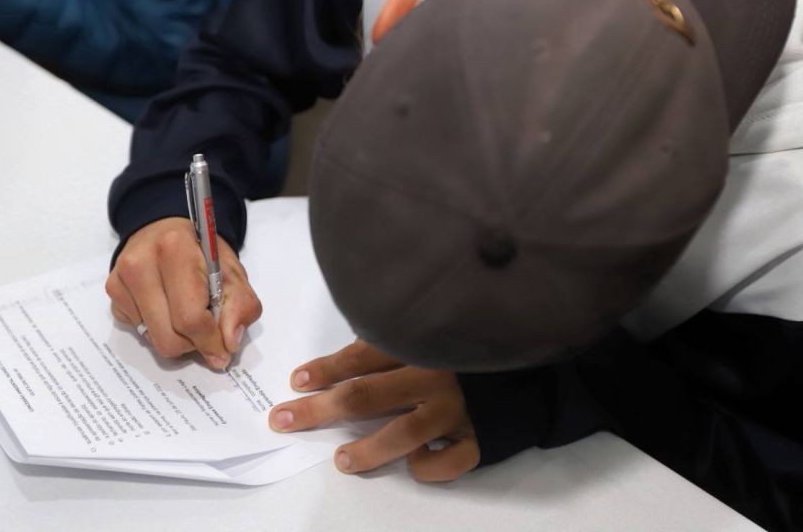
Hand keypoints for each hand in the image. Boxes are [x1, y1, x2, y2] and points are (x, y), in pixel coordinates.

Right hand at [106, 217, 261, 369]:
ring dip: (176, 337)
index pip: (190, 318)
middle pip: (168, 338)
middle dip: (193, 343)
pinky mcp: (112, 291)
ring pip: (152, 340)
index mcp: (175, 250)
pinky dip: (158, 328)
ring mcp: (120, 279)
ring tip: (187, 312)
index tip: (223, 350)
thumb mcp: (234, 273)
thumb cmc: (203, 252)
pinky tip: (167, 306)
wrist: (168, 227)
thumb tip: (228, 344)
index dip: (210, 342)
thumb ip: (241, 307)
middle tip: (206, 329)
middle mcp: (140, 263)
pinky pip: (138, 331)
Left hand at [268, 340, 479, 481]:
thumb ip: (389, 344)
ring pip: (404, 432)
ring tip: (342, 460)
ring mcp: (456, 408)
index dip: (325, 370)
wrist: (519, 372)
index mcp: (417, 345)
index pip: (361, 358)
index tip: (297, 381)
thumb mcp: (425, 336)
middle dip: (318, 409)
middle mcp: (433, 375)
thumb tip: (340, 360)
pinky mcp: (477, 437)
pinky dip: (430, 466)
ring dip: (367, 449)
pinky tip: (414, 465)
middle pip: (366, 394)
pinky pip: (450, 460)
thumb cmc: (460, 354)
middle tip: (283, 419)